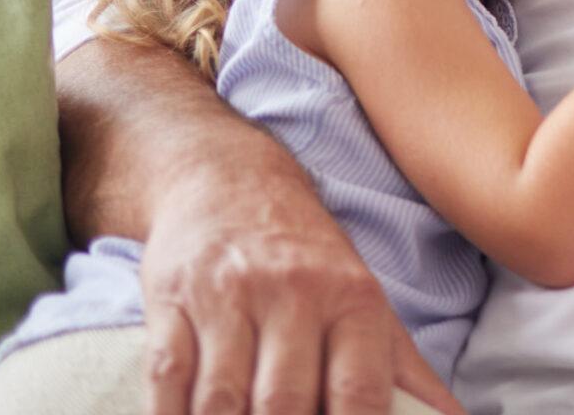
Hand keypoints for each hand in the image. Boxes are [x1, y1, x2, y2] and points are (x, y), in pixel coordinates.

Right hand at [137, 185, 465, 414]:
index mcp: (353, 301)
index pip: (358, 392)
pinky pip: (167, 377)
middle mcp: (294, 292)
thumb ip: (405, 375)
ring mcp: (229, 295)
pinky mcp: (173, 298)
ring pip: (221, 400)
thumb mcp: (366, 305)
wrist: (229, 180)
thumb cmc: (309, 260)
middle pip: (284, 402)